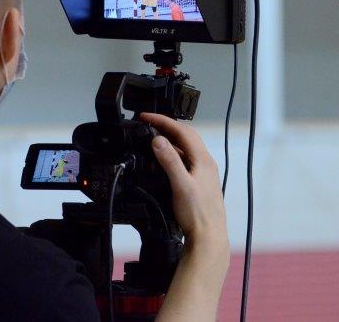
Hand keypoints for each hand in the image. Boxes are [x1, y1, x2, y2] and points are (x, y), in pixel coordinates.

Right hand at [139, 113, 227, 251]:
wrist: (208, 236)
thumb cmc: (197, 213)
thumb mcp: (180, 185)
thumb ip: (169, 161)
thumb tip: (158, 139)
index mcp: (203, 160)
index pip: (182, 131)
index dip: (163, 121)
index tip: (145, 117)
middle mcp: (205, 163)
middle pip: (186, 135)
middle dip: (166, 126)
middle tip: (147, 123)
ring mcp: (203, 172)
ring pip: (185, 147)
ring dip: (169, 138)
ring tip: (152, 137)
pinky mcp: (199, 181)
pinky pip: (185, 159)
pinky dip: (172, 152)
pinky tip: (163, 159)